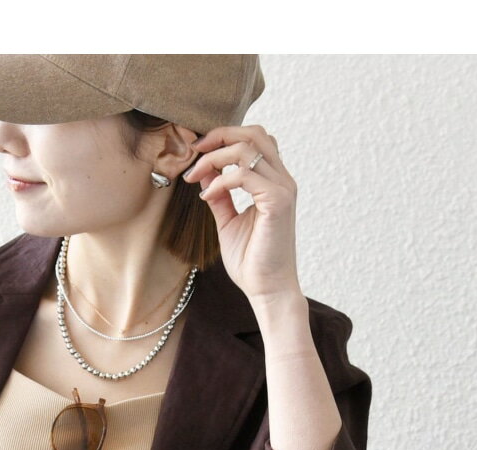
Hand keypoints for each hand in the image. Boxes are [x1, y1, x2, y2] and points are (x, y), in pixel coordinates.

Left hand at [182, 124, 301, 303]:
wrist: (267, 289)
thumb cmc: (251, 261)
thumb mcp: (228, 222)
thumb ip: (220, 195)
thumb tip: (204, 173)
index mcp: (273, 182)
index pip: (254, 140)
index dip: (223, 138)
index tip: (196, 154)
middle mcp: (282, 180)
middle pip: (254, 133)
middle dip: (219, 136)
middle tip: (193, 153)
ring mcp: (283, 189)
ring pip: (248, 147)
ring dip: (214, 157)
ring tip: (194, 176)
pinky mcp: (278, 202)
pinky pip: (244, 174)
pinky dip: (220, 181)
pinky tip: (207, 196)